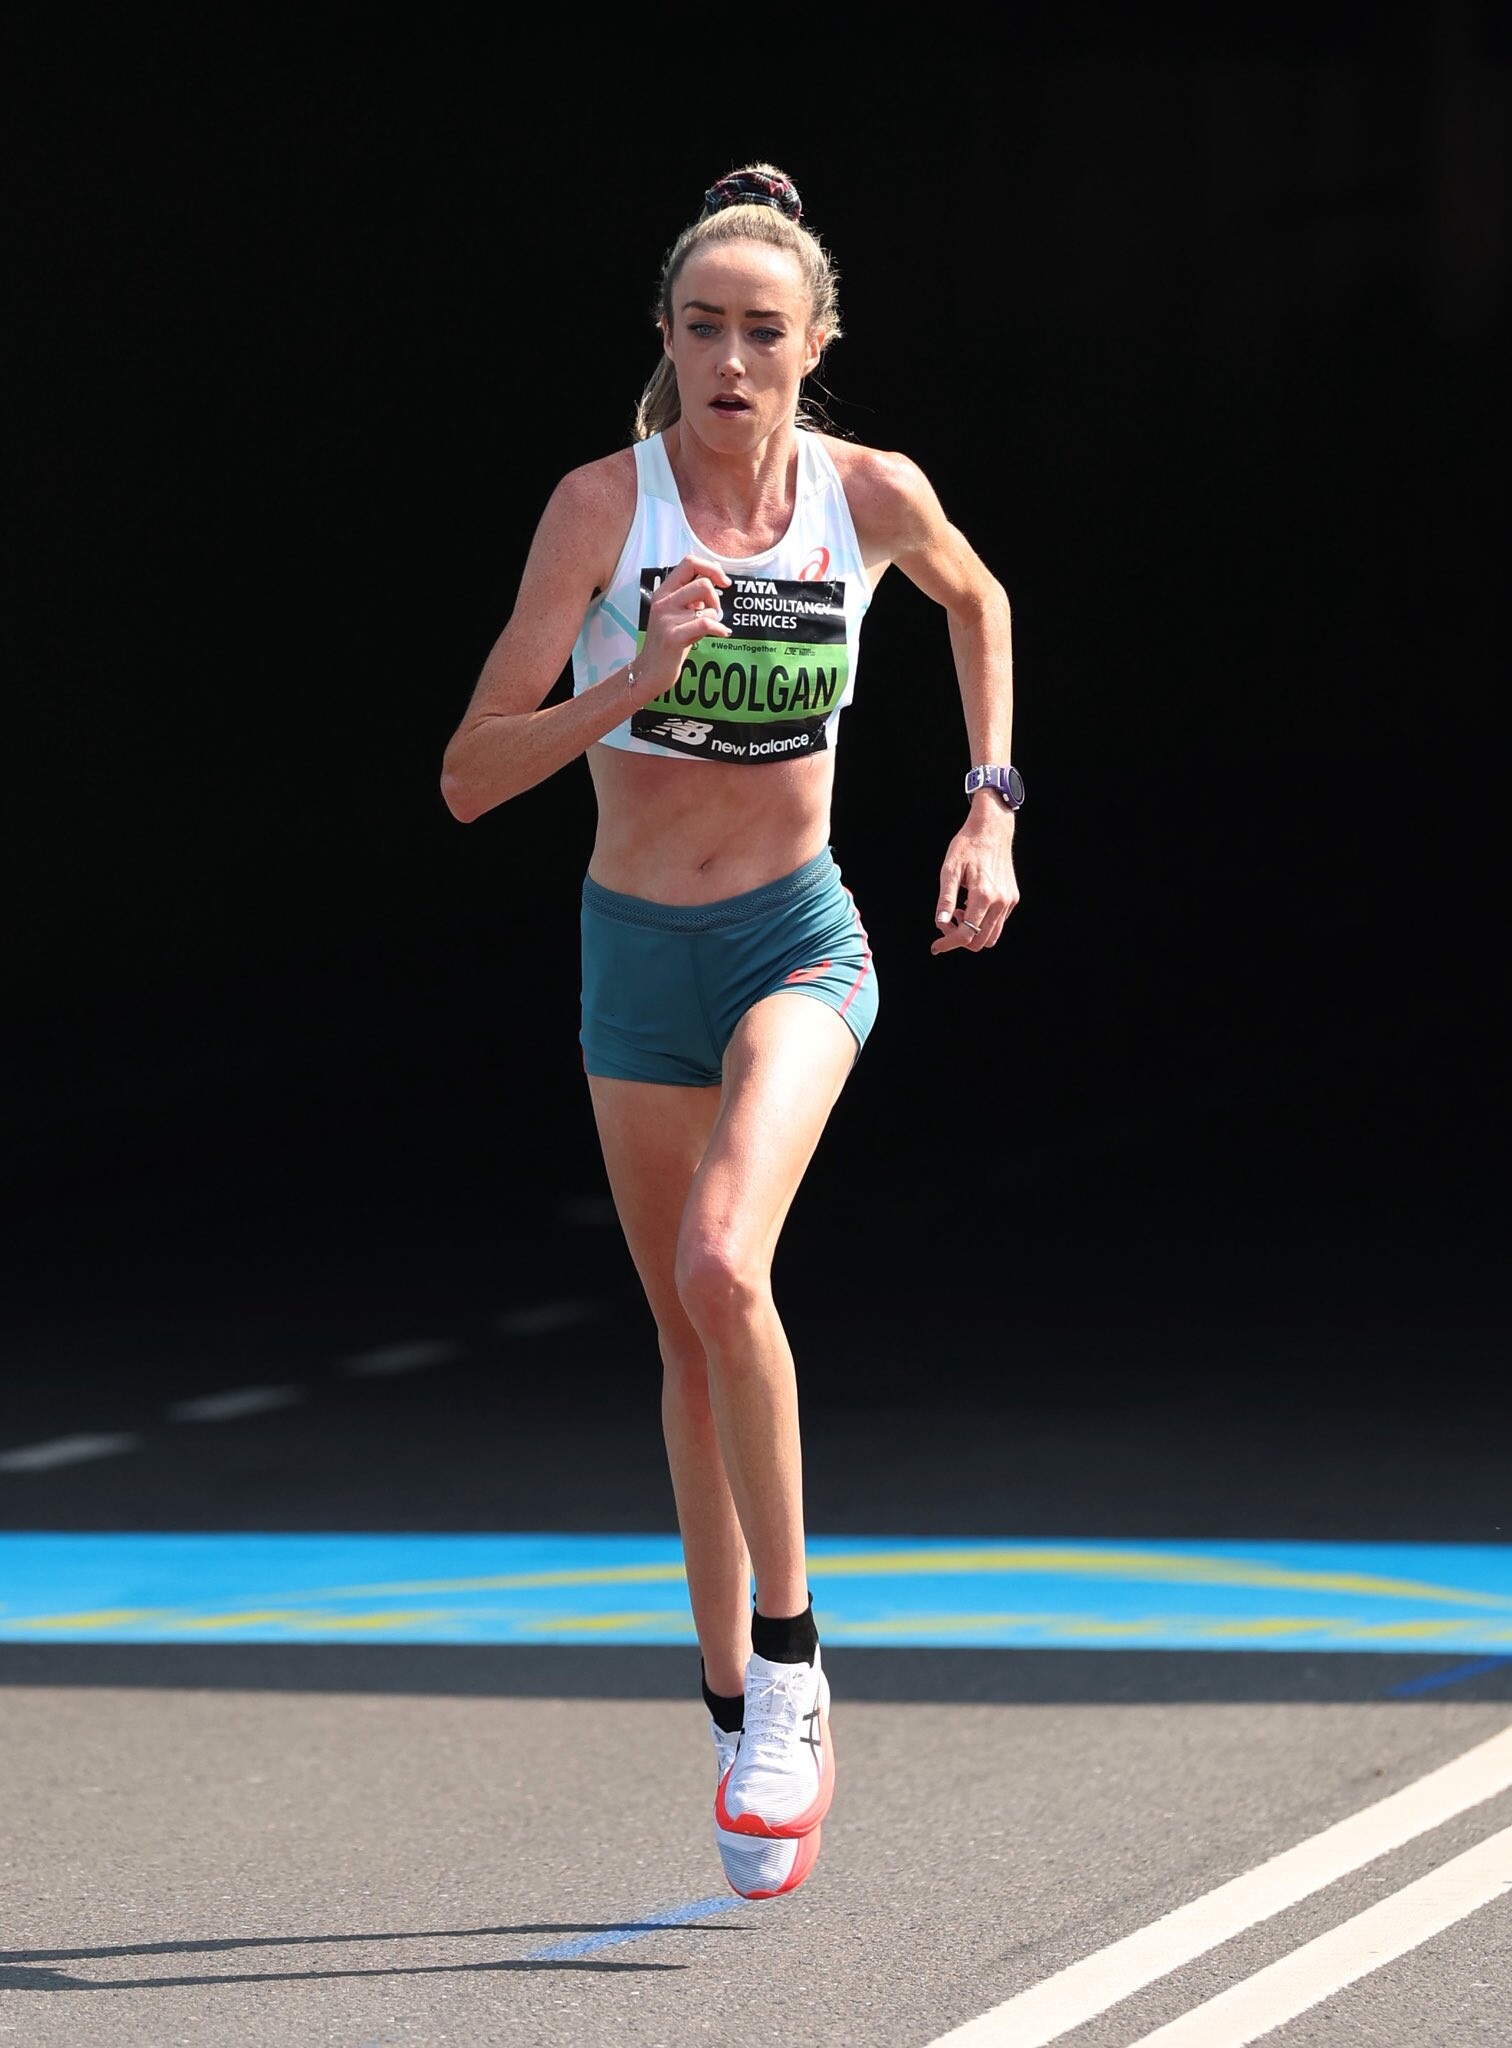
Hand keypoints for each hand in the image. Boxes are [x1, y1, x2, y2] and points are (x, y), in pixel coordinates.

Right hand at [627, 554, 732, 705]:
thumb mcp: (678, 612)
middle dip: (716, 598)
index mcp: (664, 591)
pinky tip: (722, 633)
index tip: (723, 582)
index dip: (711, 568)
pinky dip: (720, 629)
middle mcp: (663, 601)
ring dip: (715, 617)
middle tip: (713, 612)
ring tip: (707, 628)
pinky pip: (706, 624)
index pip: (689, 562)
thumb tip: (716, 572)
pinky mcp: (673, 637)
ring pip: (708, 607)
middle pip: (703, 583)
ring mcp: (667, 619)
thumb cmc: (669, 641)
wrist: (650, 670)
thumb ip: (693, 593)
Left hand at [931, 806, 1019, 954]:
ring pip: (991, 936)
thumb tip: (940, 922)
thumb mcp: (950, 869)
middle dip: (959, 940)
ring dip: (972, 933)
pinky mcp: (1013, 898)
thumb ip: (945, 898)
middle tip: (946, 922)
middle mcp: (1000, 901)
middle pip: (980, 942)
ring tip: (958, 913)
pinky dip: (982, 924)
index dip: (948, 943)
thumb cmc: (967, 846)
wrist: (991, 830)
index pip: (966, 934)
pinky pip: (998, 923)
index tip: (935, 946)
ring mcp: (1009, 901)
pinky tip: (970, 906)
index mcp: (983, 895)